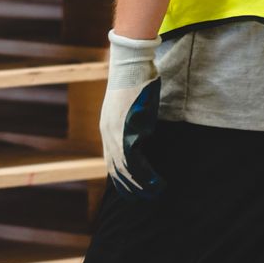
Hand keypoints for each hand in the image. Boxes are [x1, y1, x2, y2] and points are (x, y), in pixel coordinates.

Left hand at [100, 30, 163, 195]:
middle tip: (141, 199)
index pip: (110, 160)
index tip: (129, 189)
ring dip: (138, 185)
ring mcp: (117, 133)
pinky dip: (146, 175)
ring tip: (152, 194)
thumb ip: (130, 121)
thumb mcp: (127, 105)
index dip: (119, 177)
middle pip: (115, 169)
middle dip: (128, 186)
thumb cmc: (133, 79)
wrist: (130, 63)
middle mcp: (108, 133)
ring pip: (125, 169)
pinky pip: (136, 161)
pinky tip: (156, 182)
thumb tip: (141, 133)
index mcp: (107, 127)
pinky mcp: (128, 131)